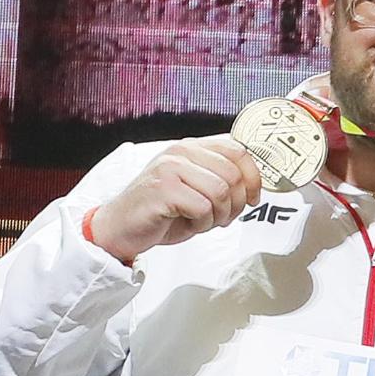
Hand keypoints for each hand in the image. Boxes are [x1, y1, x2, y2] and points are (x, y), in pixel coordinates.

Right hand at [87, 140, 266, 264]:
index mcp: (191, 148)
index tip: (253, 198)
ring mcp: (171, 168)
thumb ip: (218, 179)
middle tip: (223, 217)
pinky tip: (190, 223)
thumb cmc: (159, 211)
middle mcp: (181, 152)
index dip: (254, 177)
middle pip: (233, 173)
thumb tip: (253, 185)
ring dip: (219, 215)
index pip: (237, 150)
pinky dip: (203, 223)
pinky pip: (203, 207)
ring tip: (204, 221)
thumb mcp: (194, 189)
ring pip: (220, 191)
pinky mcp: (164, 188)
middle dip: (236, 203)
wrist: (121, 227)